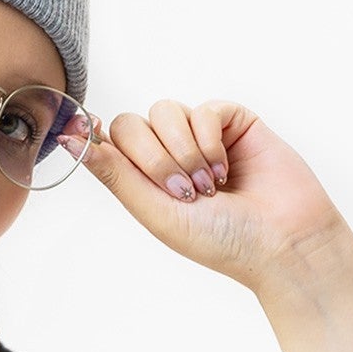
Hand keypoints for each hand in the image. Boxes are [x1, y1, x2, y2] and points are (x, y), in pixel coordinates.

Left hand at [81, 99, 352, 292]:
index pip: (111, 143)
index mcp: (148, 183)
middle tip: (186, 194)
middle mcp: (171, 156)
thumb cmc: (223, 242)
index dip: (100, 140)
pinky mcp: (232, 121)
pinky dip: (209, 139)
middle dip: (154, 159)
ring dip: (184, 151)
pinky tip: (226, 168)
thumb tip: (70, 139)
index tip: (87, 135)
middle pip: (133, 124)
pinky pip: (203, 109)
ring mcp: (201, 136)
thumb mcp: (158, 214)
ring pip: (165, 112)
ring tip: (210, 186)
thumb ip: (116, 176)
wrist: (282, 242)